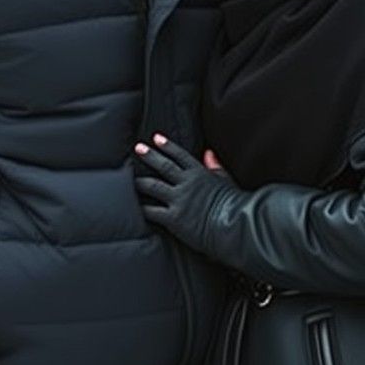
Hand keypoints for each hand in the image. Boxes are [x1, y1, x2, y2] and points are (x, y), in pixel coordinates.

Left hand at [135, 134, 236, 253]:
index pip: (180, 155)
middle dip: (150, 156)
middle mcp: (187, 183)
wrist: (234, 225)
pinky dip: (142, 208)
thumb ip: (215, 166)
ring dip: (140, 181)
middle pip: (164, 166)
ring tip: (130, 178)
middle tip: (138, 148)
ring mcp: (179, 199)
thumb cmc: (235, 205)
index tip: (156, 138)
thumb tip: (208, 152)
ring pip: (154, 186)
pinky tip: (133, 206)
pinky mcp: (173, 218)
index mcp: (200, 174)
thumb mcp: (226, 180)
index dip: (167, 146)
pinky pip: (153, 211)